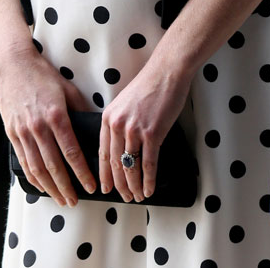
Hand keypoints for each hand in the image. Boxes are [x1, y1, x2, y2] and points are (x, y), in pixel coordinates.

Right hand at [0, 41, 93, 206]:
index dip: (82, 172)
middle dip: (66, 187)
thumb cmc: (43, 74)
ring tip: (61, 199)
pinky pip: (24, 161)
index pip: (71, 151)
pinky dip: (33, 177)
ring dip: (50, 187)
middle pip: (54, 166)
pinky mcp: (12, 133)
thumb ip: (80, 109)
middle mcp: (38, 127)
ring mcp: (23, 132)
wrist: (12, 64)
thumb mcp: (67, 88)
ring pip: (37, 168)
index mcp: (56, 115)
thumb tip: (94, 126)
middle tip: (76, 201)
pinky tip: (42, 186)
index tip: (90, 185)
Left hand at [98, 58, 190, 202]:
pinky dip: (149, 180)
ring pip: (130, 167)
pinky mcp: (152, 133)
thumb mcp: (125, 102)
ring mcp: (134, 130)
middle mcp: (117, 125)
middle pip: (115, 164)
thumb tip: (121, 146)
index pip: (102, 153)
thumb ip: (119, 122)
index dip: (104, 175)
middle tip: (125, 198)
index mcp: (108, 117)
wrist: (167, 71)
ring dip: (134, 186)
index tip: (105, 188)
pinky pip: (148, 164)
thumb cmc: (149, 85)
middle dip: (120, 186)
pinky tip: (150, 189)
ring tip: (138, 197)